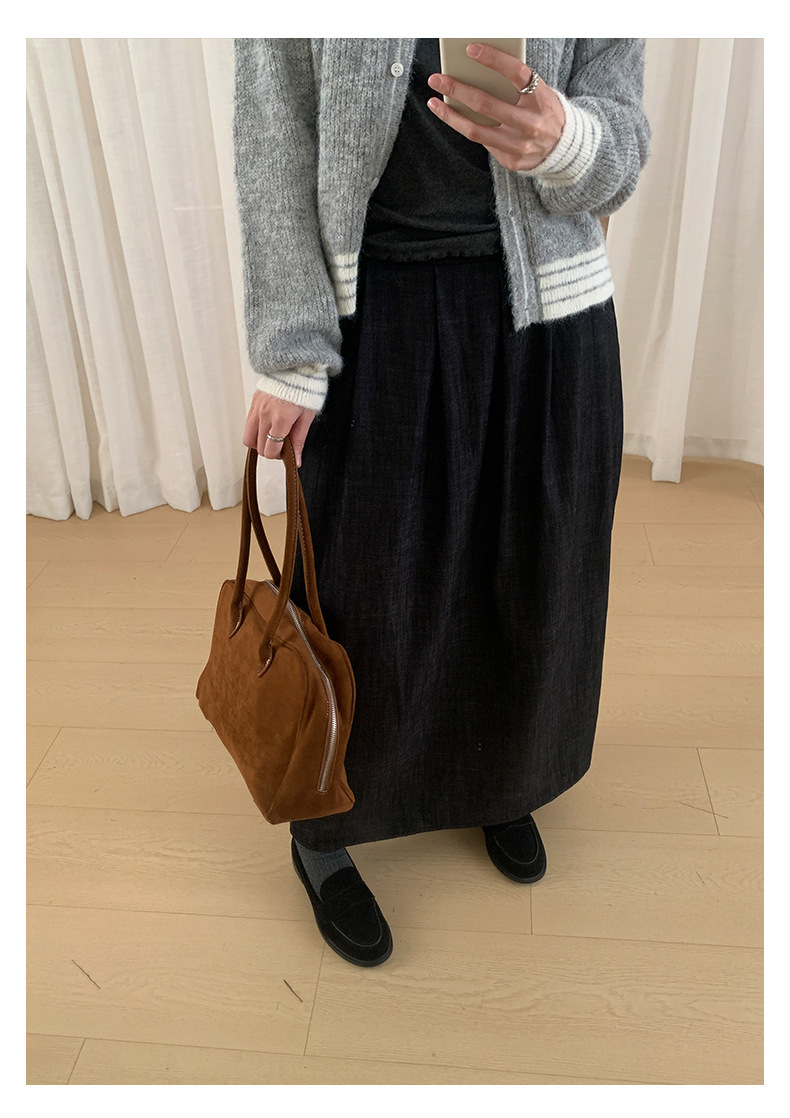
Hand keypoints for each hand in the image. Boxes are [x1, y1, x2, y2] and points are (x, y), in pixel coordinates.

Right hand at [242, 390, 316, 467]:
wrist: (297, 366)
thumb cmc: (306, 390)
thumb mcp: (307, 417)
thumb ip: (299, 440)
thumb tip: (296, 460)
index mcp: (281, 420)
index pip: (271, 450)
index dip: (278, 456)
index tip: (286, 452)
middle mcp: (265, 415)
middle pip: (259, 447)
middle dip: (270, 450)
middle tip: (281, 445)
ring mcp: (257, 408)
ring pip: (248, 438)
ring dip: (259, 442)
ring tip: (272, 436)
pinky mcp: (253, 402)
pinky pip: (248, 424)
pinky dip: (255, 430)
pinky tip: (267, 426)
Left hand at [426, 42, 564, 172]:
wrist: (565, 150)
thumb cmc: (546, 113)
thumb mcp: (541, 94)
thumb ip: (516, 86)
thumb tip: (477, 74)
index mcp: (542, 100)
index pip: (517, 73)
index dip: (493, 60)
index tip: (470, 50)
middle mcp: (531, 124)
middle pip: (486, 104)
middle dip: (457, 89)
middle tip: (437, 79)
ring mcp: (521, 146)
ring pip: (476, 130)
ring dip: (451, 115)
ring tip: (435, 102)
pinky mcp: (512, 161)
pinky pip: (484, 143)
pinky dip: (469, 129)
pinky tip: (457, 119)